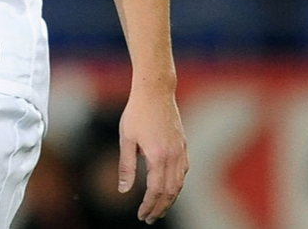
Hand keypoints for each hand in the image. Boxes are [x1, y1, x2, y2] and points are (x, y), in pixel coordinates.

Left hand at [118, 87, 188, 223]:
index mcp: (158, 156)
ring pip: (180, 184)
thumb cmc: (137, 112)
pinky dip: (177, 184)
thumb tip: (123, 190)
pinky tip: (169, 188)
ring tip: (159, 208)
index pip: (155, 190)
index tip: (141, 215)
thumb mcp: (126, 138)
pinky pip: (184, 171)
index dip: (149, 206)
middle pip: (170, 192)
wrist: (155, 90)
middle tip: (150, 219)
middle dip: (160, 208)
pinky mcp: (183, 145)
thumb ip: (126, 166)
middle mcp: (173, 156)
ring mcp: (181, 150)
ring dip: (170, 199)